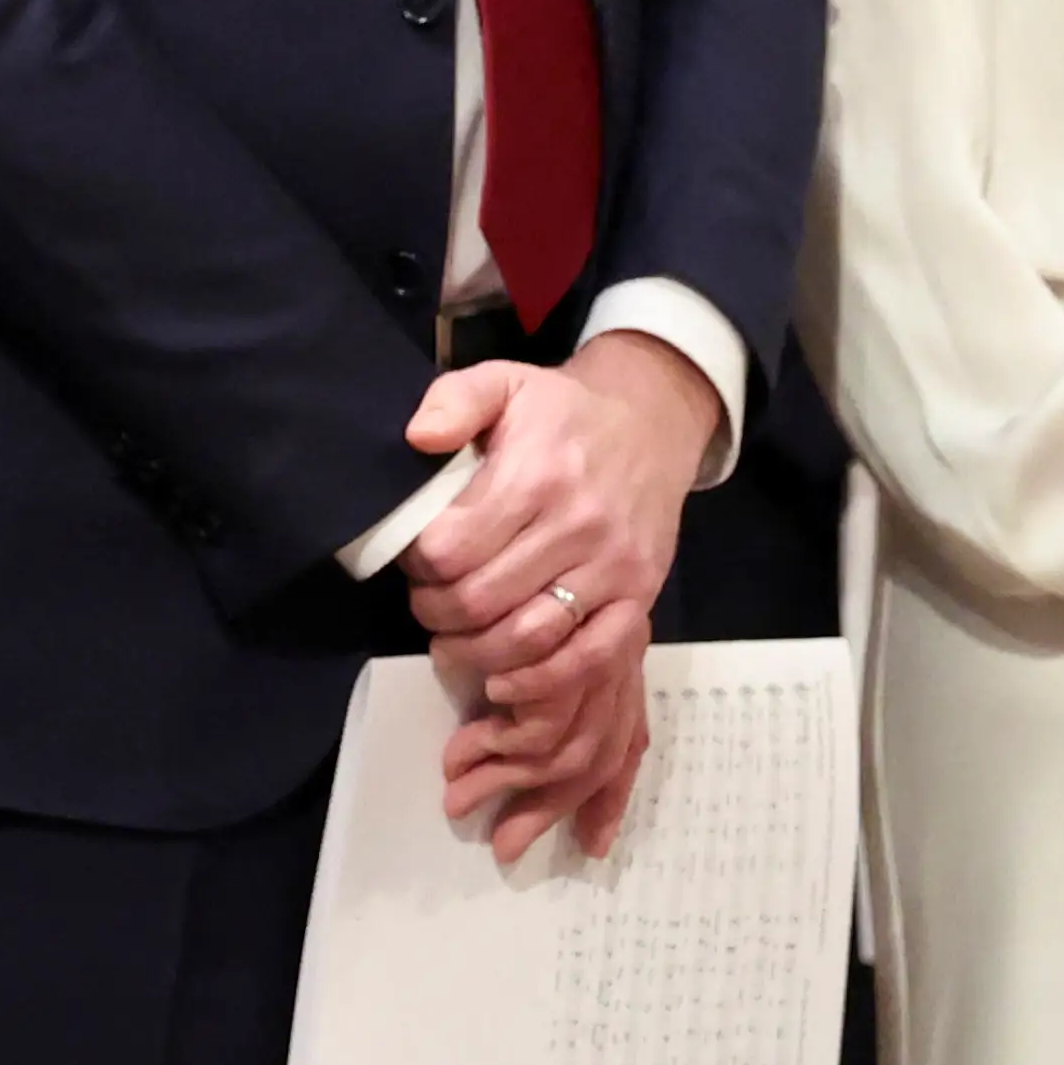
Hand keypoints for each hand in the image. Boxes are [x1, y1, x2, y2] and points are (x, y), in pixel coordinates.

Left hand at [398, 331, 714, 860]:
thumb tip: (417, 438)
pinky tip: (504, 681)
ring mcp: (613, 568)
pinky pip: (588, 659)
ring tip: (455, 641)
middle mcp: (576, 525)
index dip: (417, 566)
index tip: (413, 563)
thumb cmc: (562, 411)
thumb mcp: (504, 381)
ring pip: (528, 638)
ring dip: (476, 654)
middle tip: (427, 607)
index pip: (451, 548)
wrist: (651, 423)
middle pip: (481, 601)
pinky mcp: (639, 599)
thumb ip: (454, 400)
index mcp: (535, 475)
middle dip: (437, 615)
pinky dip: (540, 683)